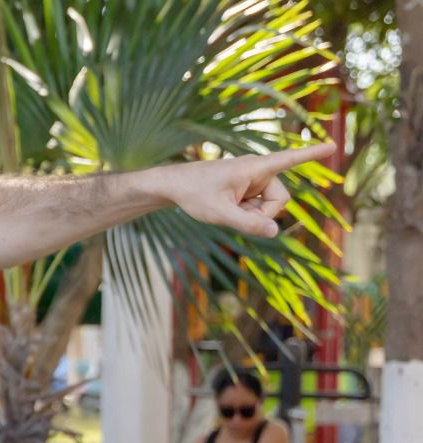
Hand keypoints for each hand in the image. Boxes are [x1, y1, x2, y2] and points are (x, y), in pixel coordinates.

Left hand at [164, 143, 335, 238]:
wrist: (174, 186)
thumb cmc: (194, 194)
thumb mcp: (220, 213)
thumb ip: (248, 224)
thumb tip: (276, 231)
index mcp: (254, 168)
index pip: (288, 160)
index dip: (311, 155)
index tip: (333, 146)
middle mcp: (258, 171)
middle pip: (279, 200)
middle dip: (263, 214)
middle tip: (235, 216)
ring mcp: (253, 180)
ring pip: (268, 206)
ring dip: (251, 215)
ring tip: (226, 209)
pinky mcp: (248, 188)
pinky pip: (257, 206)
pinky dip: (245, 213)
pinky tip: (227, 208)